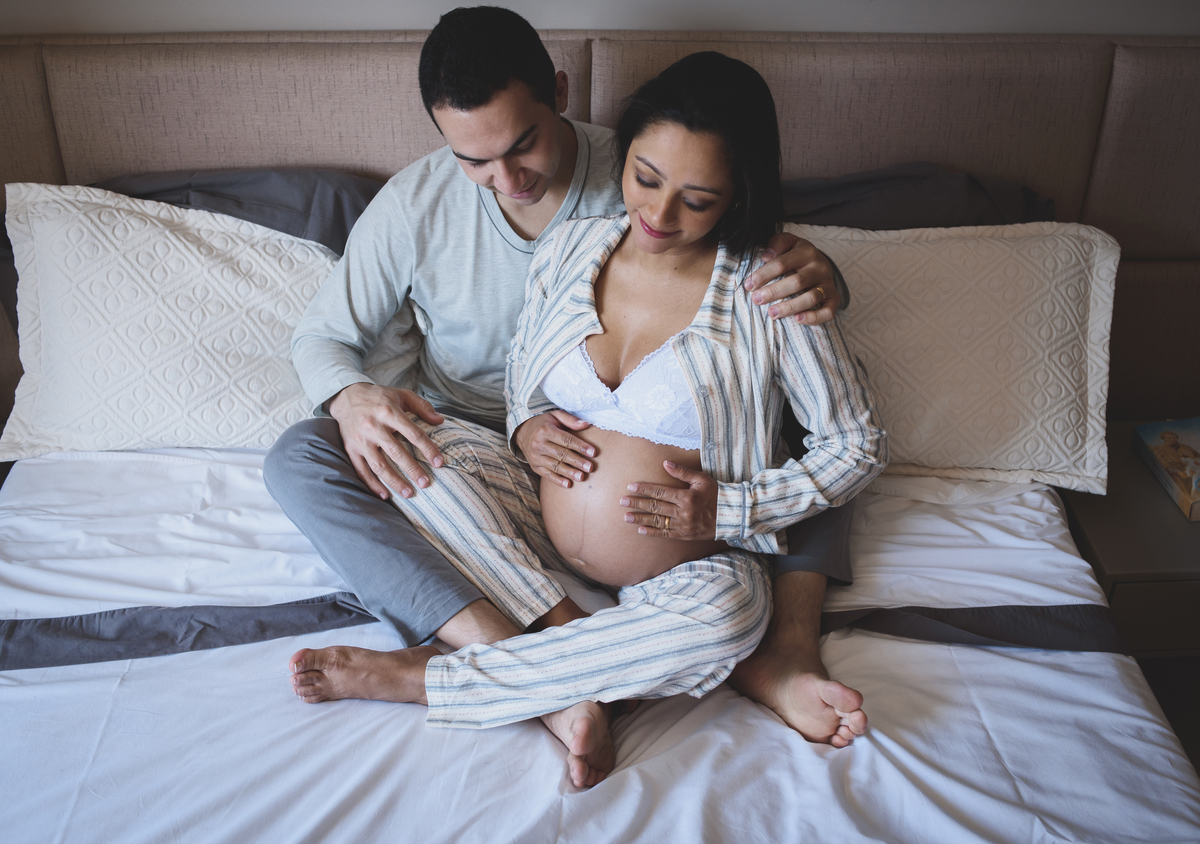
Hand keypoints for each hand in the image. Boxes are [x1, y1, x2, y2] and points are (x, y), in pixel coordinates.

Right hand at [327, 382, 445, 499]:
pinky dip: (372, 484)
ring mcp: (360, 439)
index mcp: (389, 412)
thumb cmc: (379, 397)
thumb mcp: (401, 394)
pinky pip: (361, 470)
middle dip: (412, 469)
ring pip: (378, 465)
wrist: (346, 396)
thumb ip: (422, 406)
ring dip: (394, 481)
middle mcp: (373, 426)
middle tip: (426, 483)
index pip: (413, 433)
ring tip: (409, 494)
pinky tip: (384, 495)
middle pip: (396, 452)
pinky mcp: (350, 449)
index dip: (427, 449)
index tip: (439, 463)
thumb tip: (440, 421)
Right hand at [513, 410, 594, 487]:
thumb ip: (570, 419)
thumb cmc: (544, 423)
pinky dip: (557, 480)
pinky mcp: (535, 466)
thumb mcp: (555, 415)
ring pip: (555, 466)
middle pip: (561, 454)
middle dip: (577, 461)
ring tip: (581, 477)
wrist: (523, 432)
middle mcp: (539, 444)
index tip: (592, 452)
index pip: (566, 439)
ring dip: (569, 472)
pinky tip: (568, 484)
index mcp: (546, 430)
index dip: (580, 446)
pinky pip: (546, 475)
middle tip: (590, 467)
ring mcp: (536, 457)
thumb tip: (585, 425)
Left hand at [620, 461, 717, 539]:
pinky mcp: (685, 535)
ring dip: (640, 519)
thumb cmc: (716, 494)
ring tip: (626, 517)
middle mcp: (683, 512)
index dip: (644, 489)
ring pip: (657, 522)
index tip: (631, 487)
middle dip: (637, 504)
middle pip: (655, 507)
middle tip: (622, 501)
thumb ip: (682, 472)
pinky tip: (641, 530)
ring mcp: (683, 525)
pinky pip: (666, 534)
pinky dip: (653, 532)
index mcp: (686, 497)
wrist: (731, 515)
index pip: (660, 492)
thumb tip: (665, 463)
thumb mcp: (702, 479)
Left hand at [744, 233, 839, 324]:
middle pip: (796, 282)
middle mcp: (820, 268)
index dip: (764, 274)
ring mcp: (828, 284)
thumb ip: (777, 243)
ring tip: (772, 313)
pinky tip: (797, 320)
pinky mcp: (834, 299)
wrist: (821, 264)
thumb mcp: (788, 243)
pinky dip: (814, 317)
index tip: (749, 285)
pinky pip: (828, 311)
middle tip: (757, 300)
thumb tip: (766, 257)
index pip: (782, 263)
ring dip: (790, 307)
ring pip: (811, 297)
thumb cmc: (797, 256)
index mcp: (806, 252)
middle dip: (774, 292)